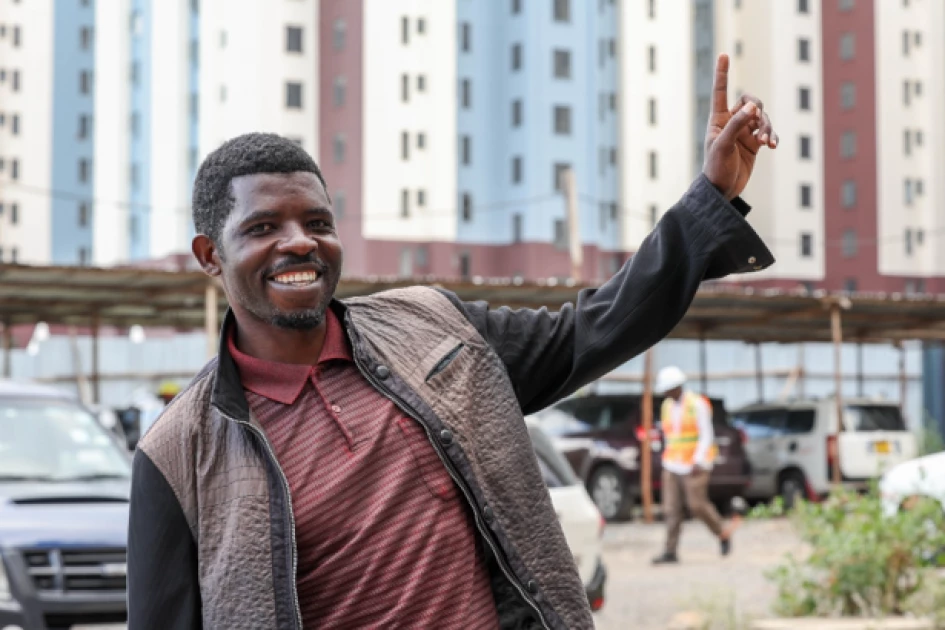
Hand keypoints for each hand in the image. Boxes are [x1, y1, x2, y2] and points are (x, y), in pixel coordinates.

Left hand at [703, 53, 778, 200]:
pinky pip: (768, 133)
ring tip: (766, 143)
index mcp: (717, 120)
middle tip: (758, 125)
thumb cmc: (716, 168)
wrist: (721, 191)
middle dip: (758, 110)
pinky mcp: (754, 144)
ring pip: (762, 118)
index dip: (722, 73)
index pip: (721, 92)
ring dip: (767, 128)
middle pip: (750, 102)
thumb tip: (752, 106)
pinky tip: (773, 146)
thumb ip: (737, 124)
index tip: (724, 55)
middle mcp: (731, 122)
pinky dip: (772, 136)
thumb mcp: (724, 145)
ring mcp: (744, 133)